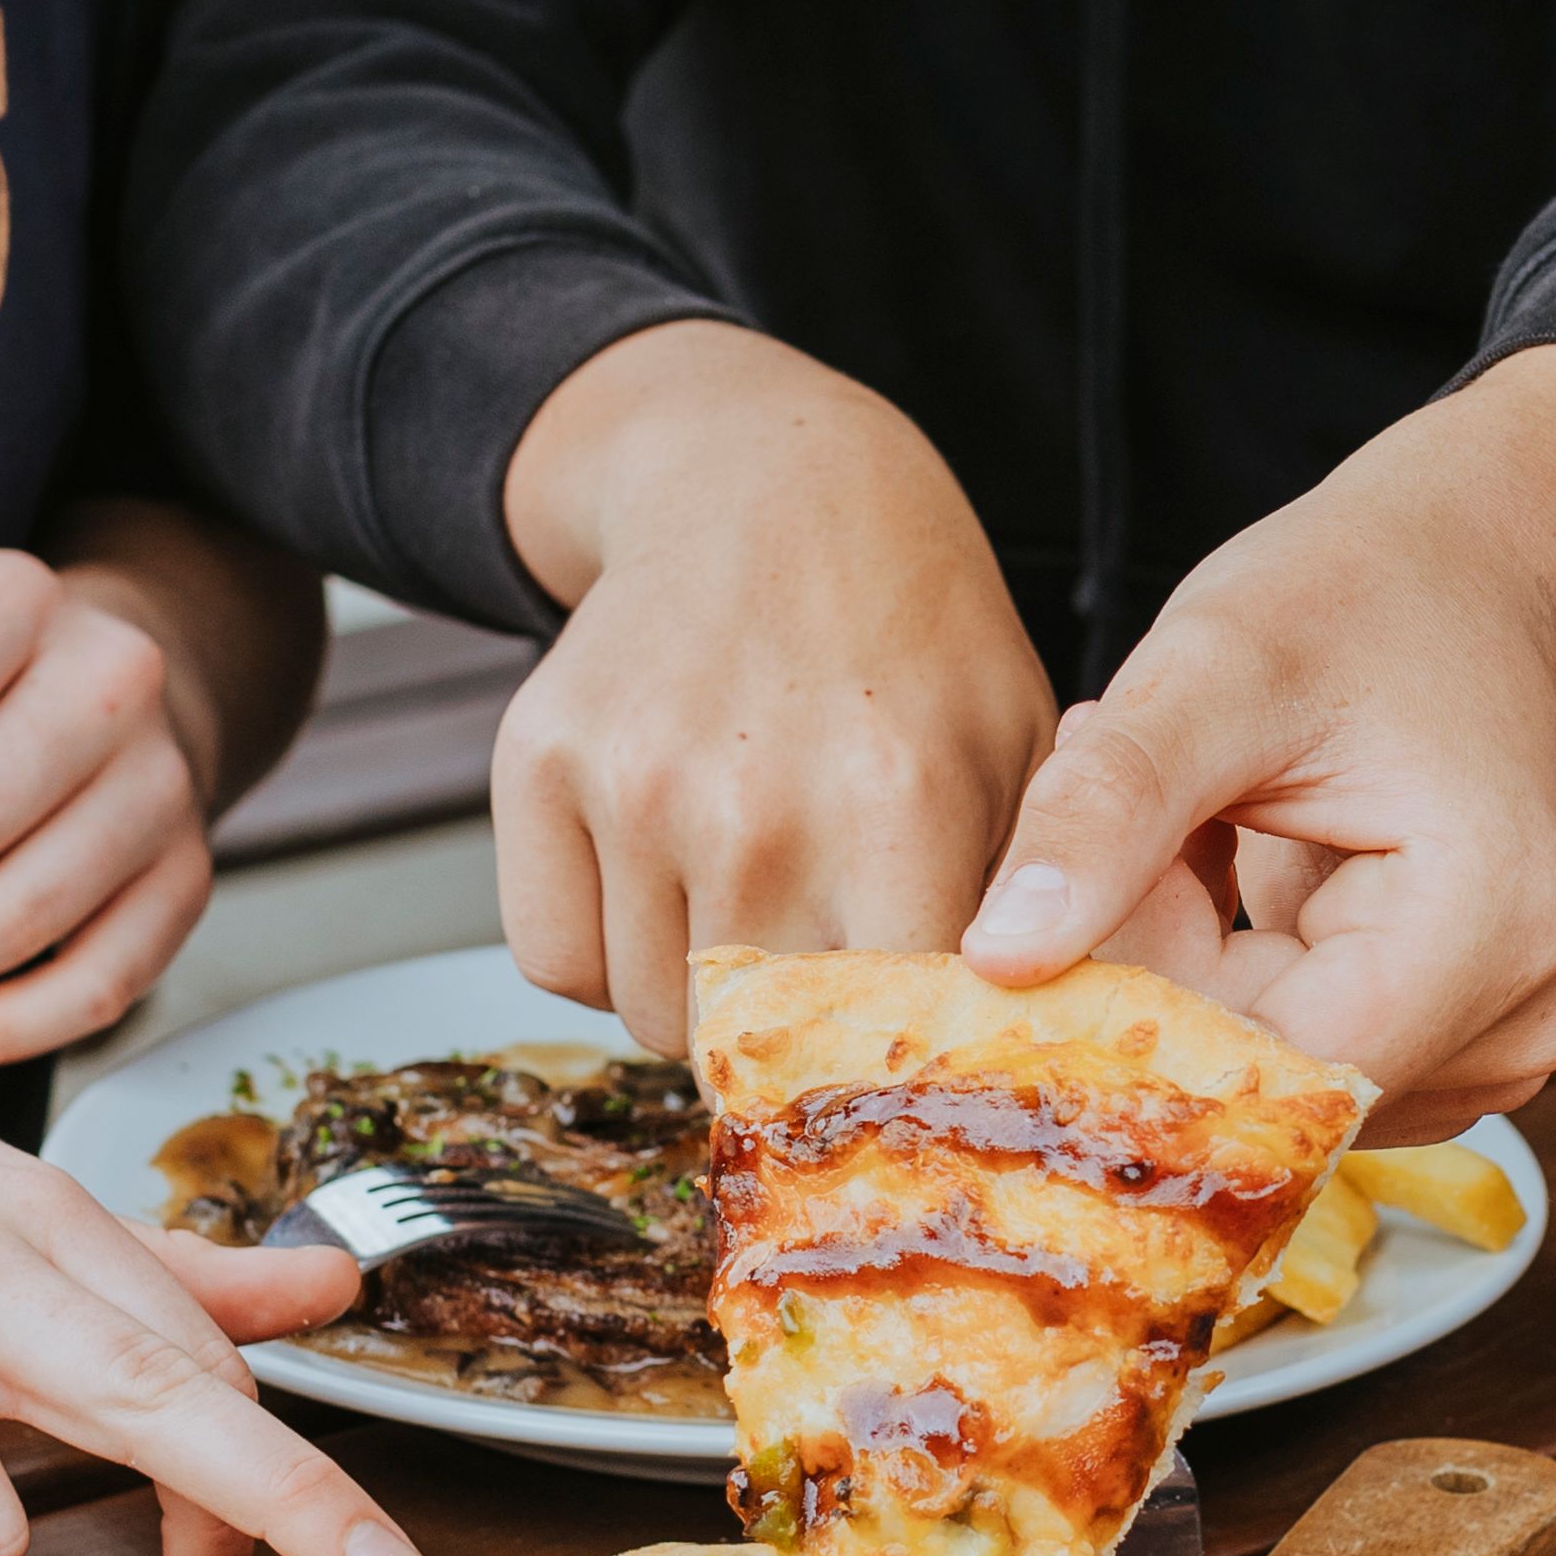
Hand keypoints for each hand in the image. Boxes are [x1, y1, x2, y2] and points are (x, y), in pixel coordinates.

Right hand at [496, 321, 1056, 1049]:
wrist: (767, 483)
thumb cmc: (912, 631)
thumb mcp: (1017, 752)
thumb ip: (1018, 910)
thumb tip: (1000, 1073)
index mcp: (897, 801)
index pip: (879, 1037)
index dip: (886, 1066)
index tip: (894, 1061)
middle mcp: (753, 803)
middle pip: (754, 1045)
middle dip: (793, 1039)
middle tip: (822, 973)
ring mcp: (632, 784)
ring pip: (648, 1019)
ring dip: (695, 1001)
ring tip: (749, 902)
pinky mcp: (537, 763)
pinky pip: (556, 961)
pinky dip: (603, 954)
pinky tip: (663, 879)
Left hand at [956, 346, 1555, 1135]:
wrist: (1455, 573)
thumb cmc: (1352, 597)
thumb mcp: (1209, 673)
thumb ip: (1105, 813)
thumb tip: (997, 962)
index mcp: (1485, 931)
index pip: (1270, 1071)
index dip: (1131, 1023)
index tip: (1036, 925)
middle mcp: (1514, 1018)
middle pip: (1263, 1081)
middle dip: (1154, 975)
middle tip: (1134, 817)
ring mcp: (1491, 1046)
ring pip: (1259, 1076)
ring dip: (1180, 970)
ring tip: (1189, 819)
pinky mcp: (1448, 1047)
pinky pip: (1283, 1057)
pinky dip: (1216, 973)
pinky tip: (1215, 860)